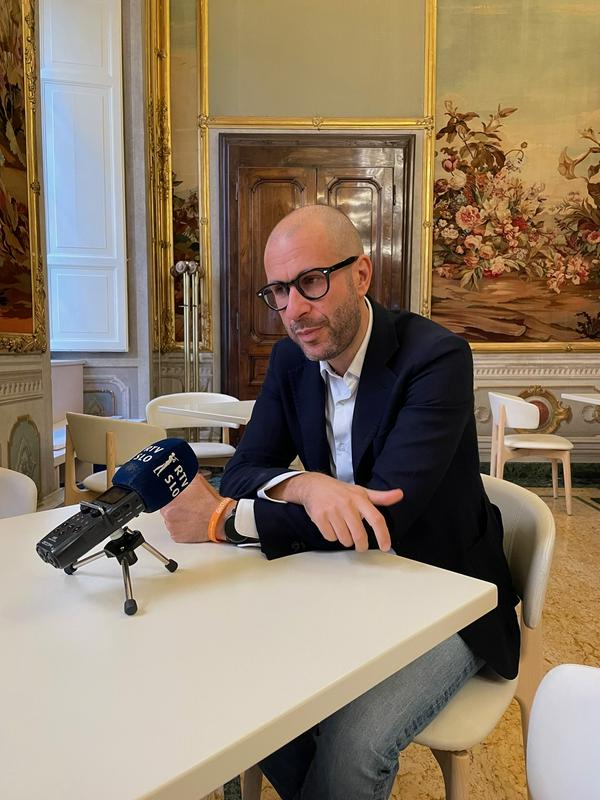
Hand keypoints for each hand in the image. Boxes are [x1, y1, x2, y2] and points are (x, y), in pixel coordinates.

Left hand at [160, 473, 221, 542]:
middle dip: (174, 506)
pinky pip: (174, 530)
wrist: (220, 520)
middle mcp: (168, 513)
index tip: (178, 497)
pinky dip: (180, 528)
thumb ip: (186, 476)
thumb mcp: (198, 481)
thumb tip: (180, 471)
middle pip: (166, 508)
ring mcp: (171, 526)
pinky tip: (190, 523)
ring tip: (190, 515)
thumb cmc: (210, 503)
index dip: (171, 495)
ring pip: (169, 519)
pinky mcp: (176, 536)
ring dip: (176, 517)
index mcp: (170, 499)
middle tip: (187, 505)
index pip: (162, 495)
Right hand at [269, 473, 402, 551]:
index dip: (383, 535)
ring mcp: (332, 510)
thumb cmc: (340, 491)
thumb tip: (400, 494)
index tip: (385, 547)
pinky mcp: (320, 516)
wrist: (314, 486)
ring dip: (345, 539)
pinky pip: (330, 537)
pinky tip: (331, 526)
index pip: (376, 519)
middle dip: (361, 545)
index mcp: (360, 499)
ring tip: (342, 528)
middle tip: (360, 546)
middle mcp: (347, 504)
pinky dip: (331, 536)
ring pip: (344, 539)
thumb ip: (381, 497)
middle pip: (359, 535)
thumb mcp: (361, 491)